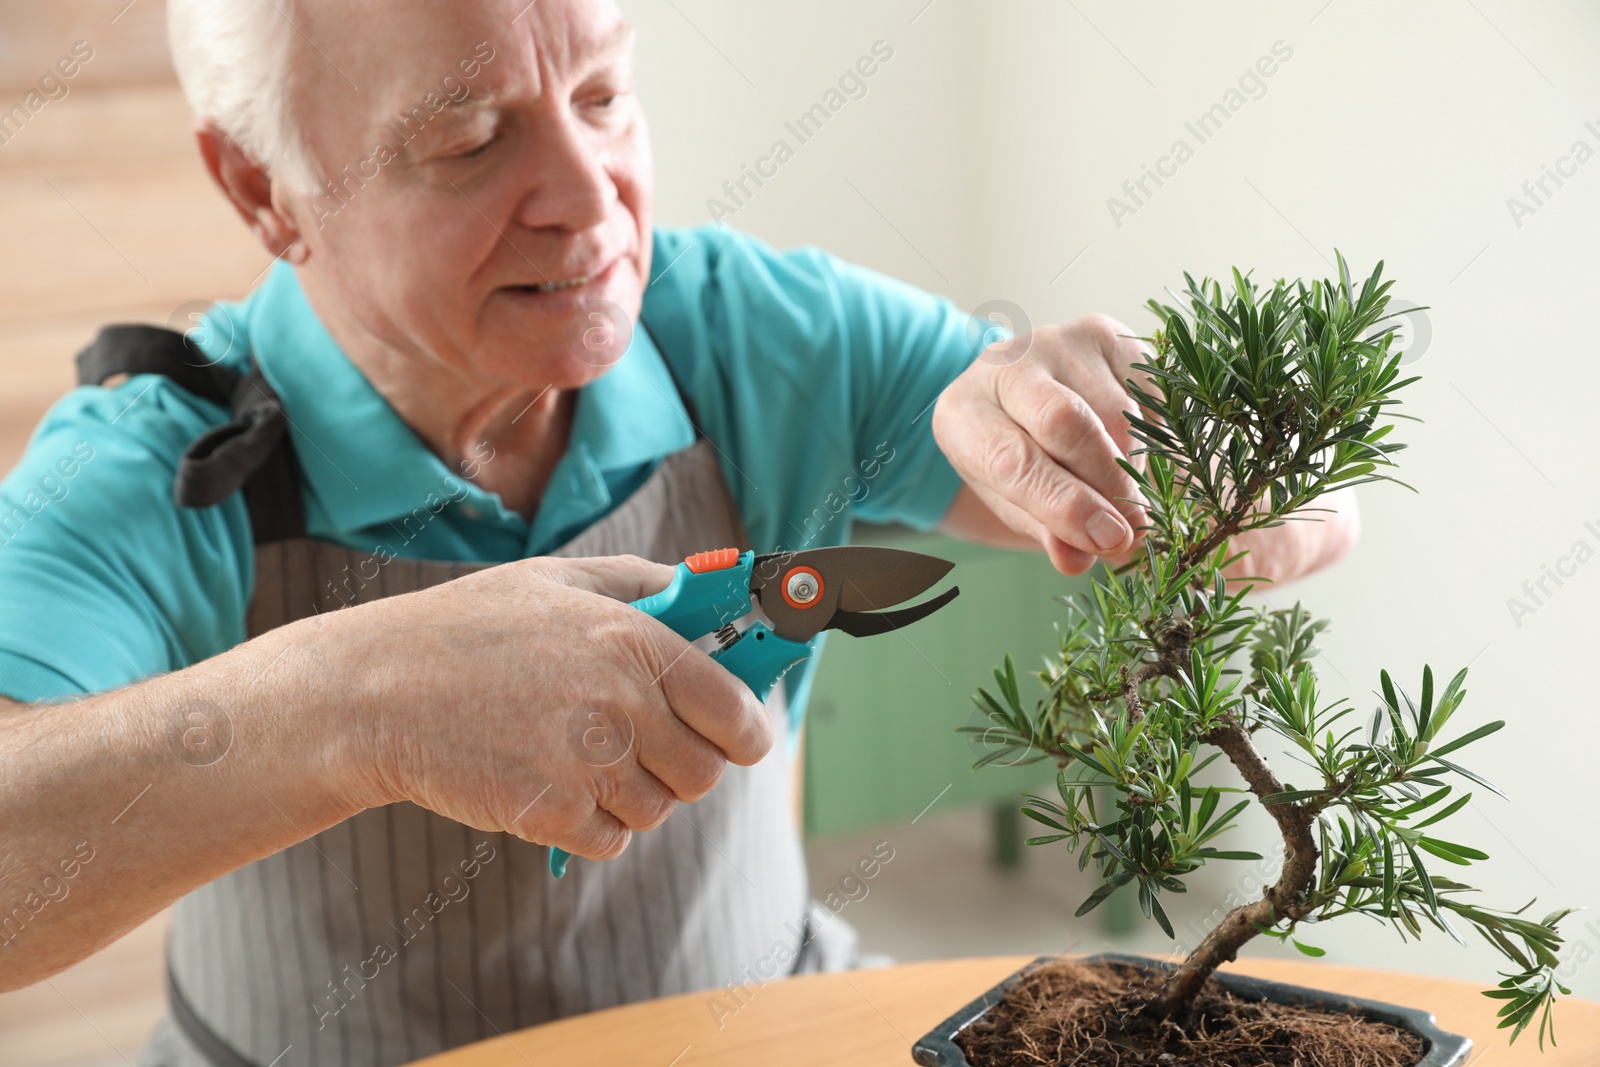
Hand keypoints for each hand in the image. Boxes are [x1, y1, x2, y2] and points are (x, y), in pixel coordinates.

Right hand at [301, 554, 773, 861]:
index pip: (736, 712)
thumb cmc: (465, 630)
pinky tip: (550, 782)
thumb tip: (708, 589)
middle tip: (641, 743)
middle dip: (683, 765)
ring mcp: (585, 765)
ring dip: (631, 794)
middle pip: (704, 773)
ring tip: (575, 752)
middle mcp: (620, 704)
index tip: (738, 734)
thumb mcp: (558, 580)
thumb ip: (643, 585)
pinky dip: (591, 825)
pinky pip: (610, 840)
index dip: (746, 730)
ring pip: (657, 809)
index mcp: (633, 641)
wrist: (373, 693)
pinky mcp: (548, 814)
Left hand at [934, 313, 1149, 574]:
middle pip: (1067, 423)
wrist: (1026, 405)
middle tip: (1135, 528)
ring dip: (1137, 466)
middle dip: (1109, 483)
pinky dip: (1155, 435)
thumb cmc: (1017, 465)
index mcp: (964, 414)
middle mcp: (1003, 364)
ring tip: (1133, 497)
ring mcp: (1054, 340)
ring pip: (1115, 411)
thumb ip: (1046, 533)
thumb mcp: (1018, 506)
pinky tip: (1142, 456)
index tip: (1110, 540)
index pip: (1014, 460)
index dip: (1066, 505)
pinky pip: (1145, 390)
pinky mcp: (1101, 331)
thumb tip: (1079, 558)